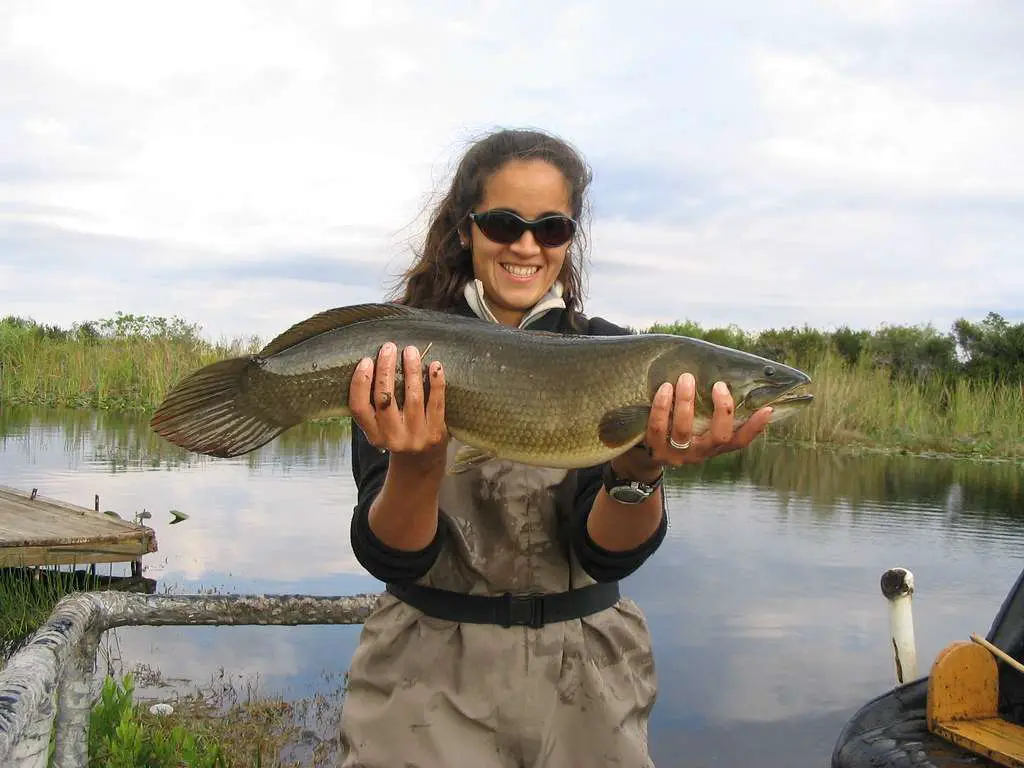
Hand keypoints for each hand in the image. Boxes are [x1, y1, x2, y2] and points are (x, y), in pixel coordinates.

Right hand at [348, 342, 447, 463]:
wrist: (422, 461)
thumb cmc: (398, 433)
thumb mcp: (379, 427)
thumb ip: (374, 404)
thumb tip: (374, 362)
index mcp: (373, 434)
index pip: (359, 407)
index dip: (360, 383)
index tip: (366, 361)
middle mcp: (392, 437)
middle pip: (385, 399)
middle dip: (385, 370)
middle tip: (388, 348)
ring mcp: (415, 436)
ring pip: (412, 397)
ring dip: (411, 370)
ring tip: (410, 351)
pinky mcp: (436, 432)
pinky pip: (436, 403)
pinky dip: (436, 382)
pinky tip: (435, 365)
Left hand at [645, 373, 770, 466]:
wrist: (646, 454)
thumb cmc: (678, 426)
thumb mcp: (697, 422)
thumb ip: (710, 408)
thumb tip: (728, 375)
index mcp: (714, 446)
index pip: (740, 441)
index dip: (755, 428)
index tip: (767, 409)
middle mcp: (700, 452)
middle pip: (719, 436)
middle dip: (722, 409)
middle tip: (719, 385)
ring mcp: (678, 454)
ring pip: (684, 429)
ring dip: (686, 401)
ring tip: (686, 378)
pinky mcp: (656, 450)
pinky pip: (658, 427)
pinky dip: (662, 406)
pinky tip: (665, 388)